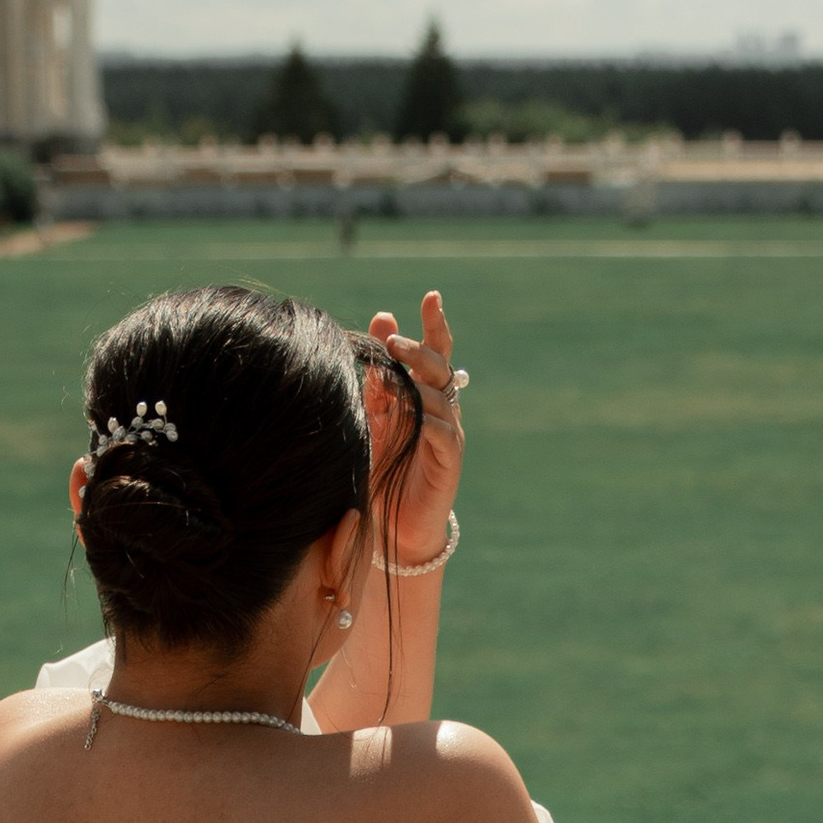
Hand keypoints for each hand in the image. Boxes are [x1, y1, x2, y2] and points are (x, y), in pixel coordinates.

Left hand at [365, 289, 462, 566]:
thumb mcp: (374, 415)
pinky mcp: (449, 460)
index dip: (434, 324)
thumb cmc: (382, 470)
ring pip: (440, 394)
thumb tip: (380, 320)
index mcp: (423, 395)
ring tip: (393, 368)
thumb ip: (378, 376)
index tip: (431, 295)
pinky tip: (412, 409)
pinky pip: (442, 430)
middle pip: (440, 367)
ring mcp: (448, 433)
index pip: (433, 352)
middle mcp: (441, 410)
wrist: (393, 527)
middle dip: (420, 348)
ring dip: (416, 379)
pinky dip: (428, 416)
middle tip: (395, 339)